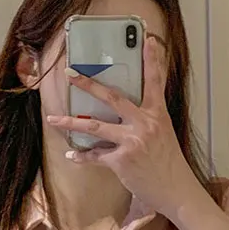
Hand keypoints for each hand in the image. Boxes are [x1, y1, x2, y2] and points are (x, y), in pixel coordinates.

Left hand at [47, 36, 203, 220]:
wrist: (175, 189)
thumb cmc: (168, 162)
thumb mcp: (163, 133)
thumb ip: (147, 118)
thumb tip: (128, 110)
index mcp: (157, 114)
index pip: (155, 82)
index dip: (152, 60)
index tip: (148, 40)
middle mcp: (144, 124)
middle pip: (112, 97)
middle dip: (88, 84)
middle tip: (70, 73)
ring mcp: (131, 142)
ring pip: (95, 126)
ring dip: (71, 123)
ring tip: (53, 119)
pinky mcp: (121, 161)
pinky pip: (96, 155)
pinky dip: (82, 156)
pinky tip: (71, 154)